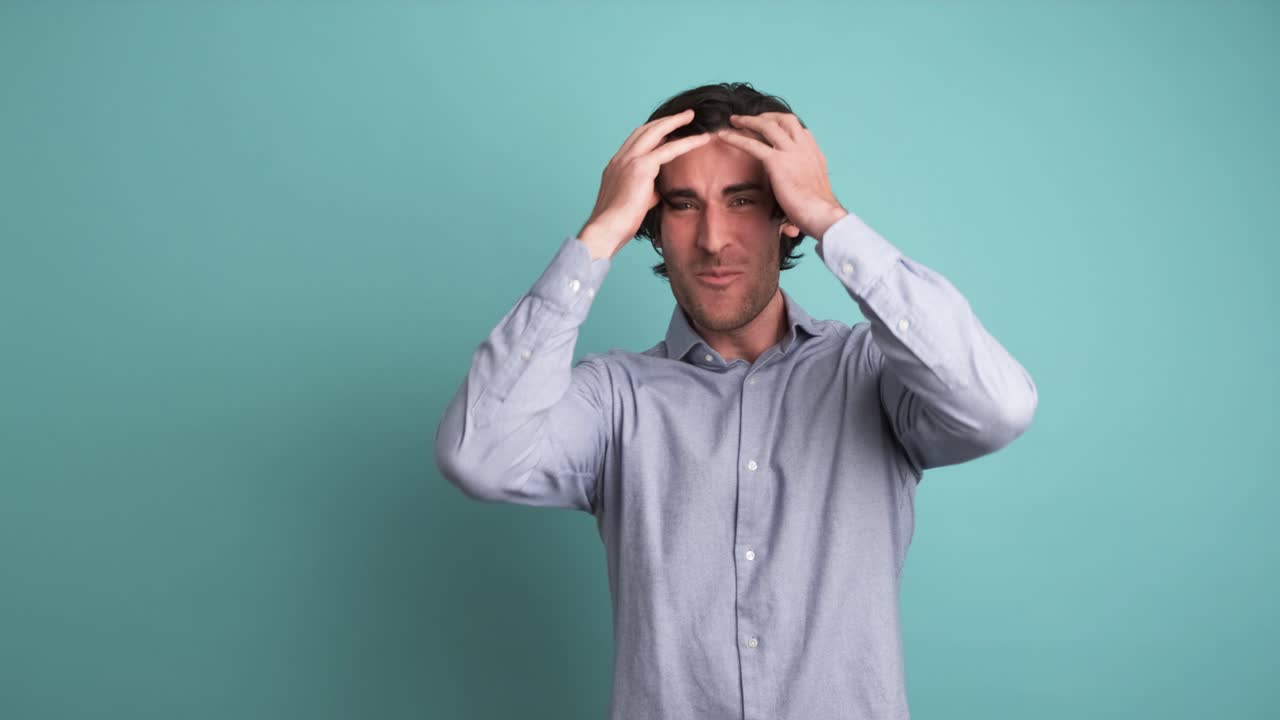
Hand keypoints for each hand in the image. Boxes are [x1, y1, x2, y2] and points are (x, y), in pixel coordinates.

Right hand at [577, 109, 712, 259]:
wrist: (606, 230)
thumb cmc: (619, 224)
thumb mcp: (634, 202)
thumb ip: (647, 192)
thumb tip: (658, 191)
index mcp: (616, 166)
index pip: (636, 142)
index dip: (653, 134)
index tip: (667, 131)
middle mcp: (620, 159)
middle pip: (644, 130)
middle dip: (665, 120)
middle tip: (683, 115)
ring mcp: (629, 160)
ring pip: (655, 131)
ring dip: (675, 122)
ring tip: (691, 116)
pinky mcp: (640, 167)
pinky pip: (668, 149)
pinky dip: (686, 142)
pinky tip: (701, 139)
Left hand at [714, 112, 848, 239]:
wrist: (821, 213)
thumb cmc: (819, 210)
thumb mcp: (814, 189)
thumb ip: (805, 183)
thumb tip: (797, 193)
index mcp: (814, 152)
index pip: (799, 130)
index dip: (784, 125)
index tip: (773, 127)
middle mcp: (804, 146)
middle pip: (785, 119)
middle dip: (767, 116)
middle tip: (752, 119)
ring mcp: (790, 151)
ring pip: (767, 125)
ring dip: (749, 120)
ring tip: (735, 119)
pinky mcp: (776, 161)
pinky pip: (752, 144)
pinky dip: (735, 138)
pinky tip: (723, 136)